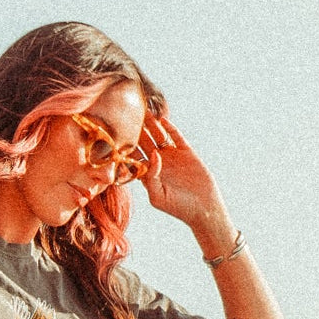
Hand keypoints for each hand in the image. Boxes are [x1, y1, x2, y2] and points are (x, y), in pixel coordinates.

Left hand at [138, 116, 232, 249]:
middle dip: (136, 129)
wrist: (203, 207)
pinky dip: (170, 128)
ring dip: (151, 125)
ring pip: (158, 136)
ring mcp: (172, 155)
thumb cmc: (177, 207)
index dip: (125, 145)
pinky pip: (176, 136)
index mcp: (148, 172)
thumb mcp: (158, 196)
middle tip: (126, 114)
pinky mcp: (186, 151)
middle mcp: (158, 162)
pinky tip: (162, 118)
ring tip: (143, 111)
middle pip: (143, 141)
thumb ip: (150, 178)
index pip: (133, 155)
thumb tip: (151, 156)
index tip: (115, 134)